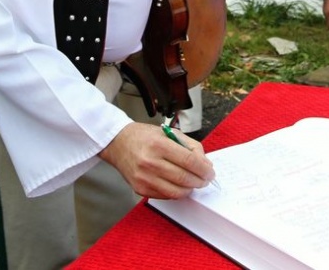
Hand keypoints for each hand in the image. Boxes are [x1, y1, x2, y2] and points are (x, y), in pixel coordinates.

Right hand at [99, 122, 216, 198]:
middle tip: (206, 179)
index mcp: (159, 144)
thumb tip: (205, 163)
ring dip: (190, 189)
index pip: (189, 161)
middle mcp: (150, 162)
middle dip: (200, 181)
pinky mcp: (140, 189)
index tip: (210, 172)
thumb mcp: (170, 132)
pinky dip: (176, 192)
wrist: (118, 143)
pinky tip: (179, 185)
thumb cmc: (145, 136)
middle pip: (184, 178)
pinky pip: (165, 196)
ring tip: (194, 183)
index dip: (204, 169)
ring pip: (176, 191)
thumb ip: (190, 146)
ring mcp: (144, 178)